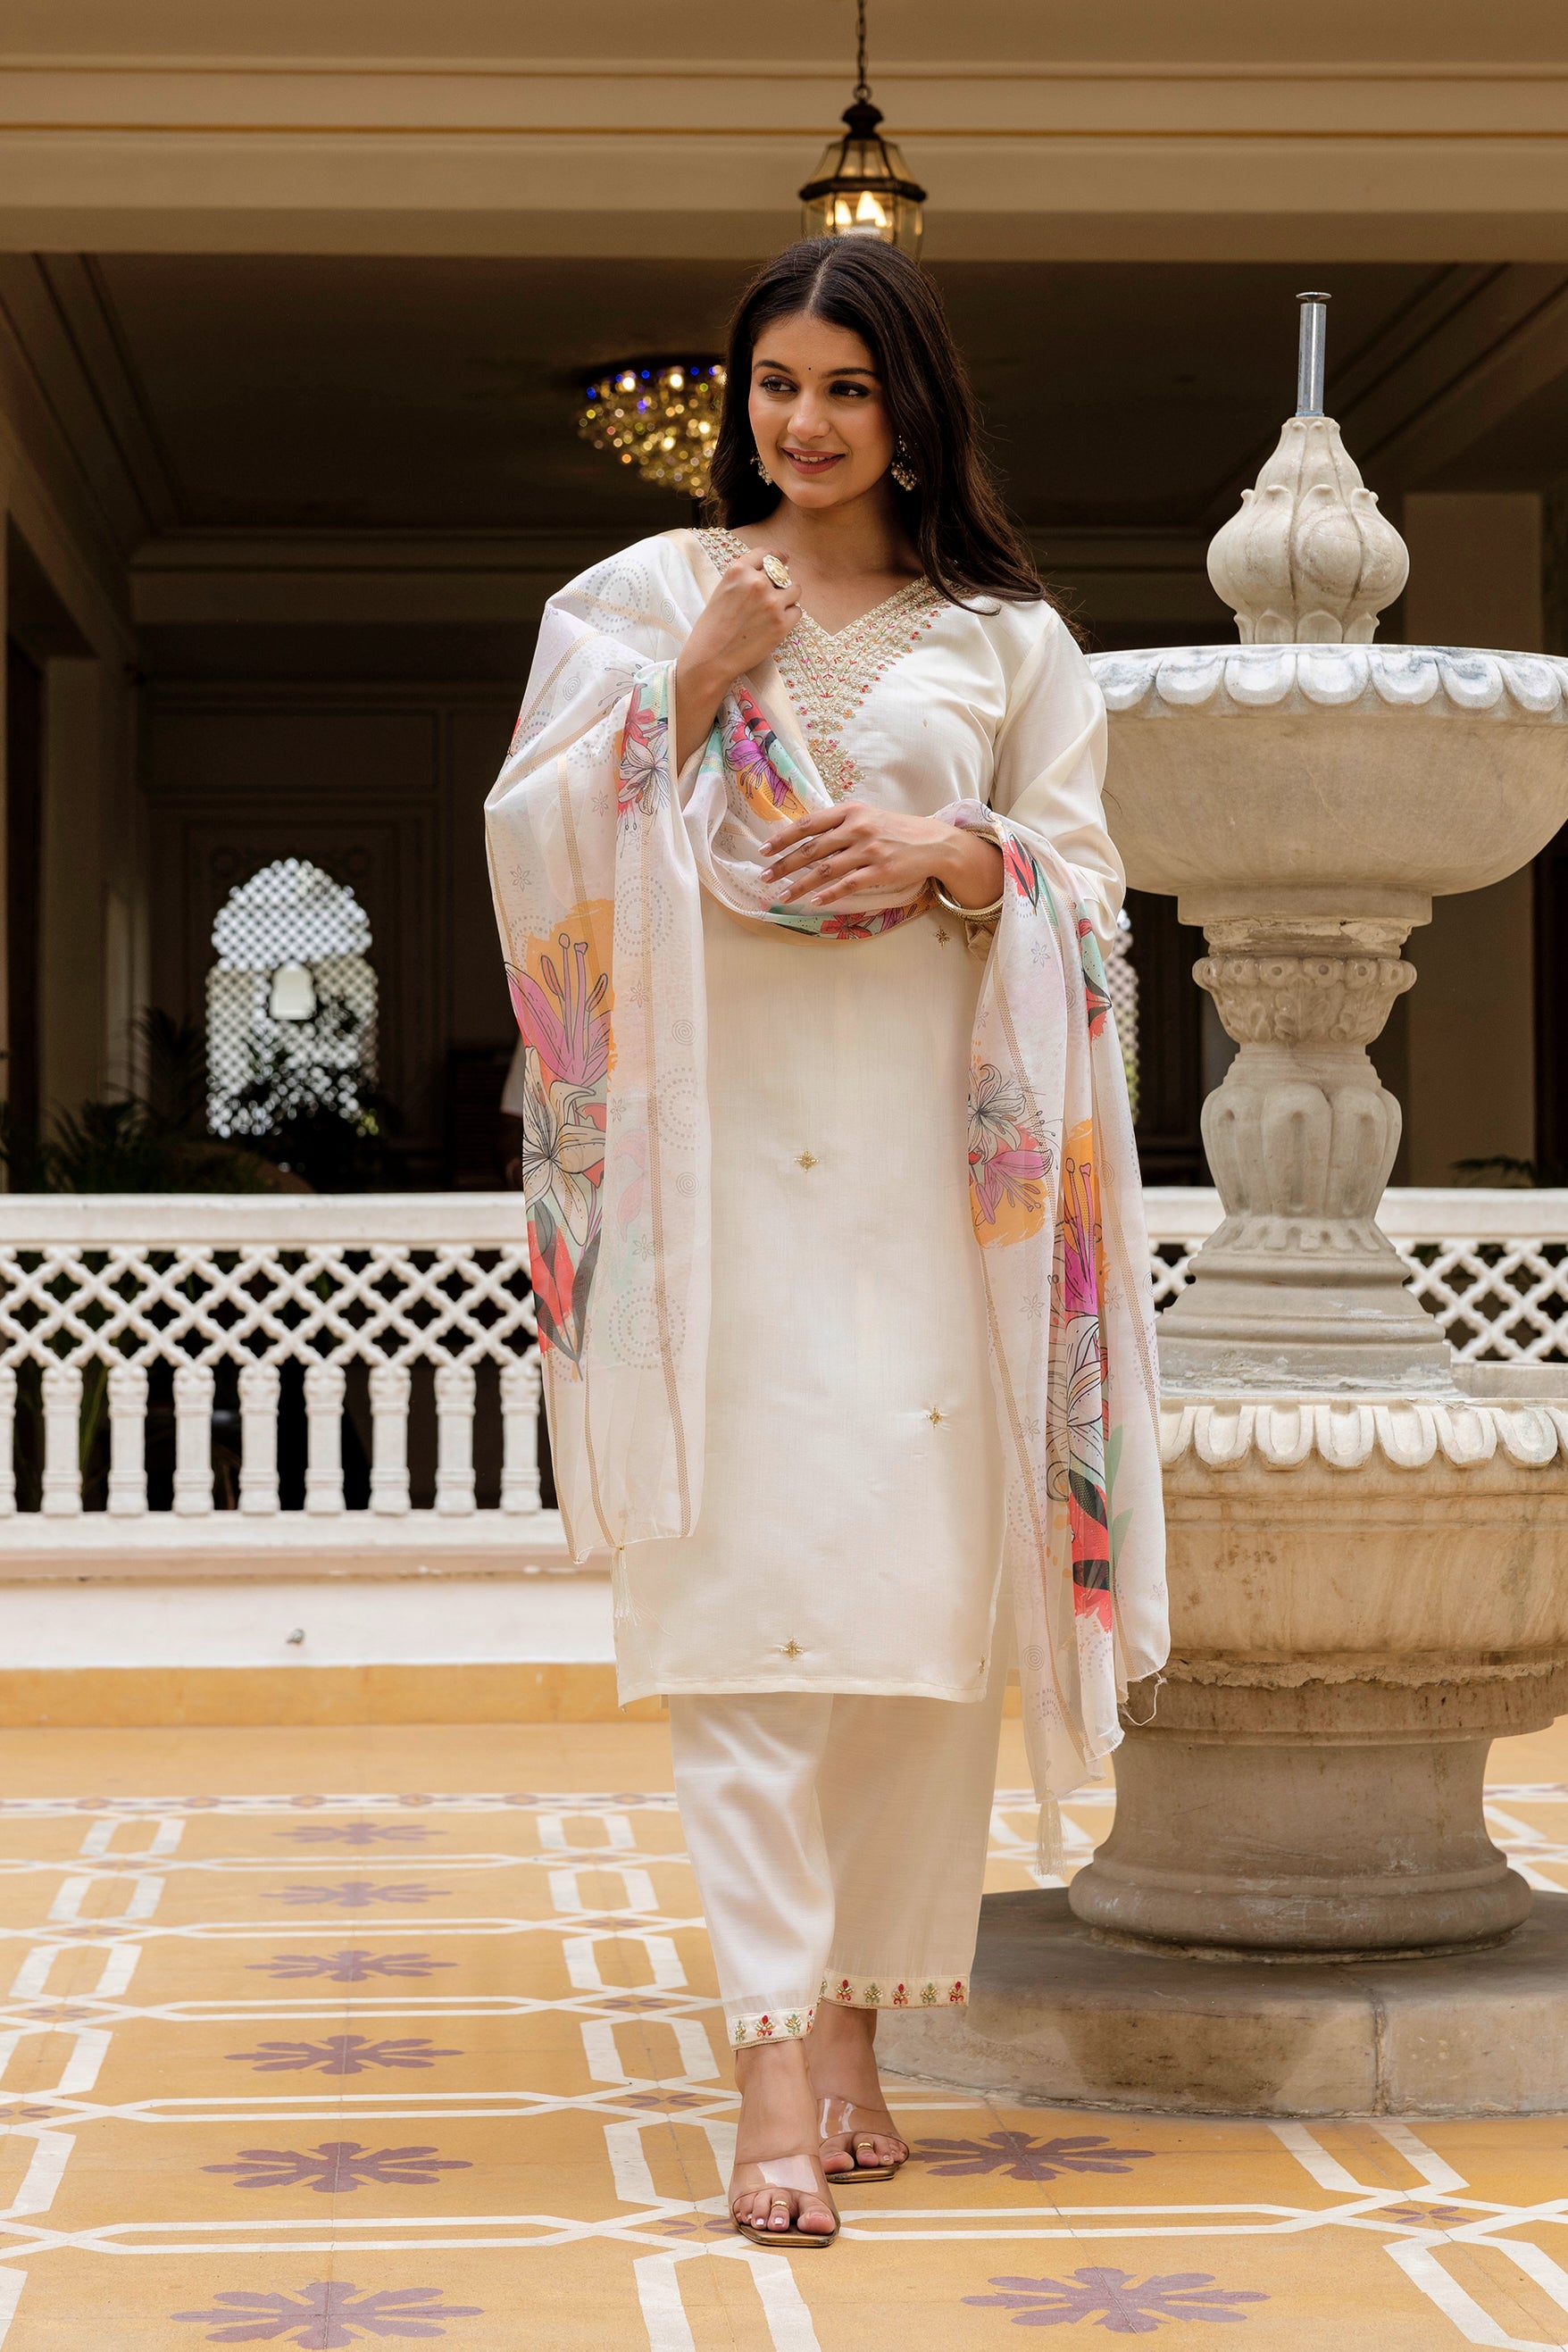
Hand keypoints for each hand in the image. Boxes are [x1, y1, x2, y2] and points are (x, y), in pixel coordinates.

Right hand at [675, 552, 799, 768]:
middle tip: (773, 595)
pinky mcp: (782, 623)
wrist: (710, 659)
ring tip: (775, 611)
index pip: (766, 554)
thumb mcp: (722, 591)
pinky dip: (790, 617)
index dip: (777, 556)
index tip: (783, 559)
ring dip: (788, 597)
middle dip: (780, 581)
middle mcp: (757, 582)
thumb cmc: (712, 628)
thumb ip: (743, 579)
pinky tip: (775, 624)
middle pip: (782, 571)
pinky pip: (797, 612)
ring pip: (795, 590)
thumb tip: (769, 572)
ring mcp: (772, 602)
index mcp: (738, 570)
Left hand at [762, 804, 1004, 910]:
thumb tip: (806, 837)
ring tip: (783, 895)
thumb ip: (840, 823)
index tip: (764, 850)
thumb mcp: (867, 816)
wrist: (933, 842)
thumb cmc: (896, 830)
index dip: (784, 837)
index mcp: (851, 811)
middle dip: (784, 864)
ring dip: (800, 884)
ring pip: (825, 869)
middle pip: (812, 848)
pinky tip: (814, 902)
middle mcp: (857, 828)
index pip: (809, 824)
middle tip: (765, 876)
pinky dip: (829, 893)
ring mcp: (869, 849)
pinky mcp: (880, 870)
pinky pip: (848, 884)